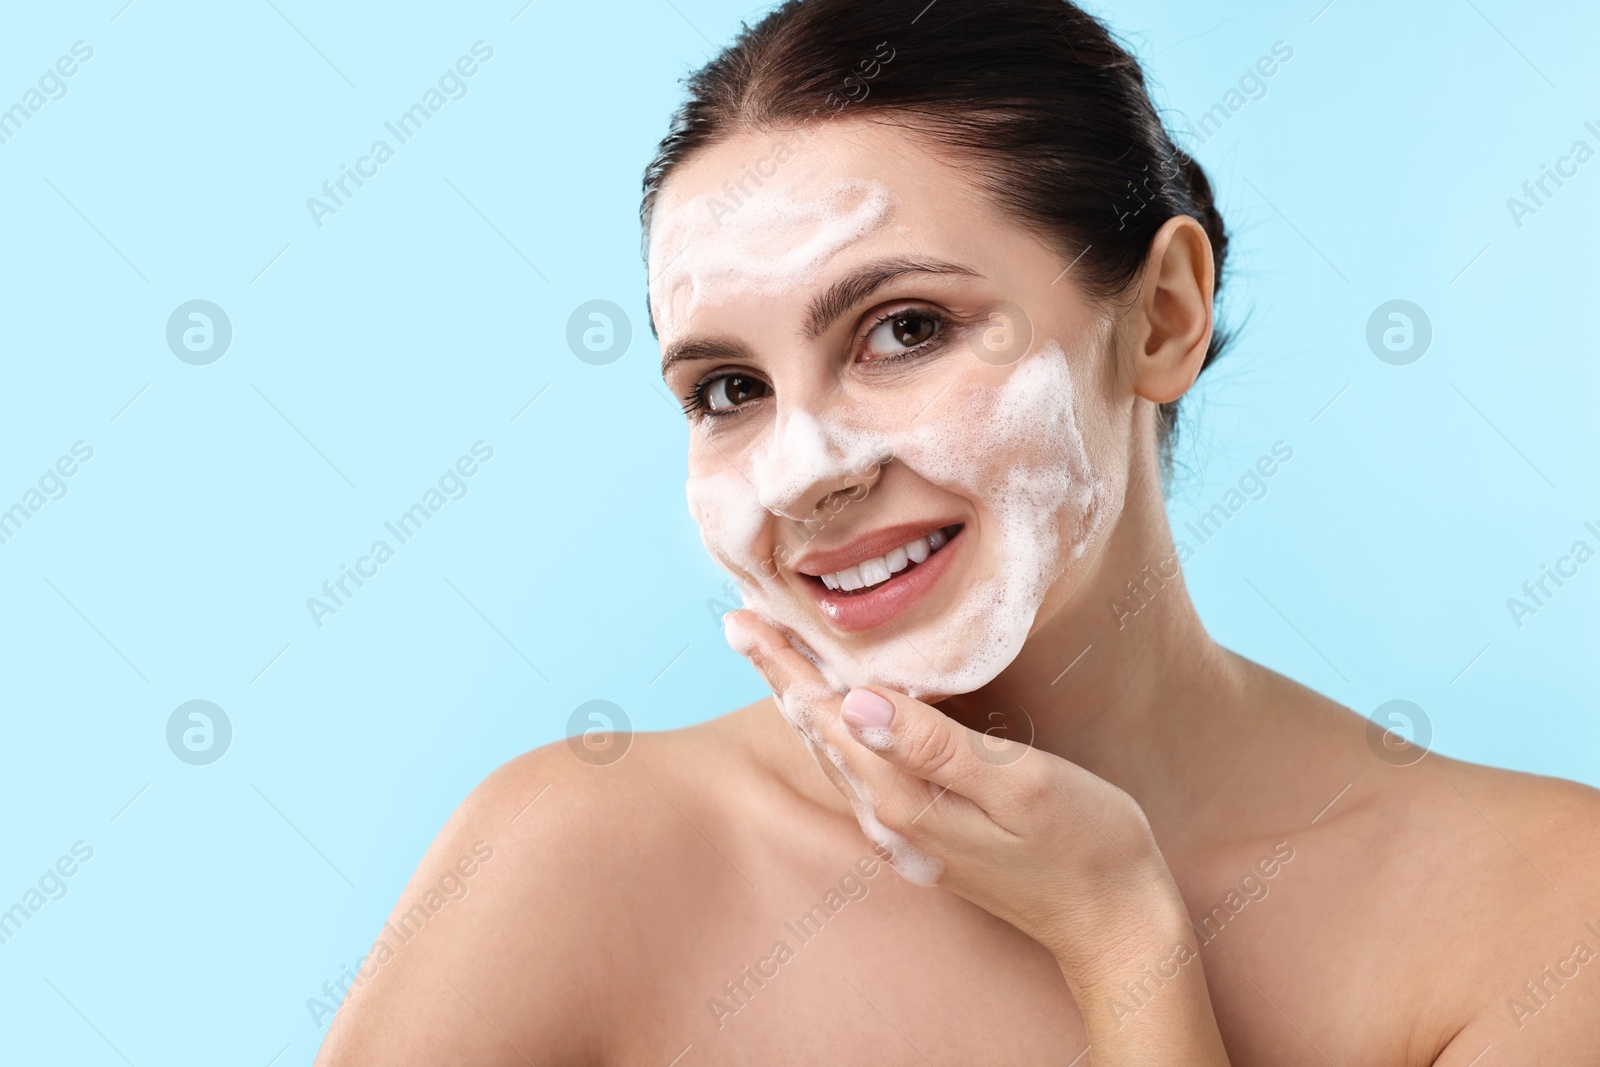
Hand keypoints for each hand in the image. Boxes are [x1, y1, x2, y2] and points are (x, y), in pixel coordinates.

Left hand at [724, 609, 1230, 1063]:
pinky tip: (841, 710)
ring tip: (773, 656)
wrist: (1115, 921)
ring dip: (801, 700)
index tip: (742, 620)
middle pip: (818, 733)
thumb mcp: (1020, 785)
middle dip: (780, 675)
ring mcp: (907, 831)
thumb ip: (936, 746)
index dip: (784, 664)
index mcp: (905, 799)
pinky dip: (838, 729)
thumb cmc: (1084, 844)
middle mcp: (891, 819)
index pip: (826, 717)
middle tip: (739, 623)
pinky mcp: (928, 832)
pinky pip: (864, 770)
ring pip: (836, 753)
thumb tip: (855, 703)